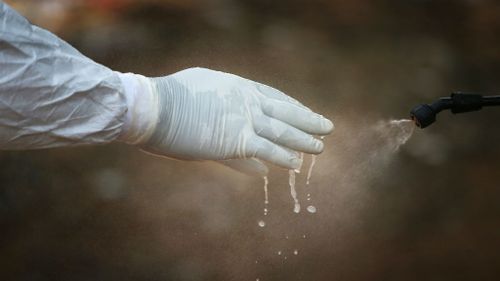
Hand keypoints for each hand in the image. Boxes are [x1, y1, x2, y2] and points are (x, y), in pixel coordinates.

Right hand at [118, 67, 333, 174]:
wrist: (153, 107)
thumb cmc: (170, 103)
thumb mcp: (203, 103)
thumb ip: (227, 126)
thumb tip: (246, 148)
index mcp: (237, 86)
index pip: (274, 97)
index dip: (293, 107)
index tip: (307, 114)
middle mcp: (246, 99)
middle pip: (285, 111)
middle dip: (308, 120)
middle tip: (327, 127)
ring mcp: (244, 118)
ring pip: (283, 131)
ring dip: (304, 140)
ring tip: (320, 148)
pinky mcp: (237, 139)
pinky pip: (268, 149)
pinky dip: (283, 157)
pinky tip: (296, 164)